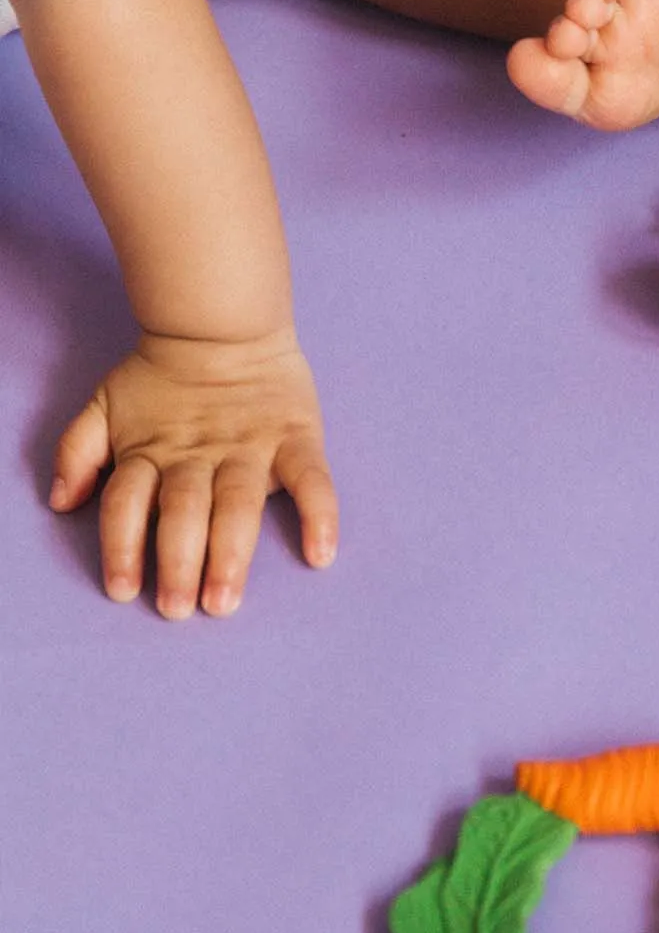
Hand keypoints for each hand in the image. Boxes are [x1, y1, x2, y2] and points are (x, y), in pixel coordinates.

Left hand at [49, 328, 338, 618]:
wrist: (223, 323)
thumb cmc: (163, 375)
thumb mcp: (106, 403)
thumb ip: (78, 450)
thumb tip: (63, 502)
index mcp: (152, 451)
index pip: (128, 503)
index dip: (123, 546)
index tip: (124, 591)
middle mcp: (199, 456)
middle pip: (183, 512)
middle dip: (178, 562)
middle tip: (178, 608)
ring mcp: (250, 448)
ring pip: (237, 506)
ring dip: (230, 555)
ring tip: (224, 600)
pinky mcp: (296, 440)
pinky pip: (312, 481)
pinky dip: (320, 516)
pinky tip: (321, 554)